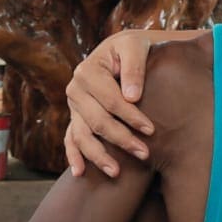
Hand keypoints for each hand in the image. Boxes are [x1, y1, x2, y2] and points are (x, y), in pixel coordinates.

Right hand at [64, 30, 156, 176]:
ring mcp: (73, 105)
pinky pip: (70, 139)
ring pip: (82, 135)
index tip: (151, 130)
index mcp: (87, 71)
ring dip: (98, 156)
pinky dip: (73, 156)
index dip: (131, 116)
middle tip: (144, 154)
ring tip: (116, 172)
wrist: (120, 50)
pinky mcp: (75, 116)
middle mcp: (75, 89)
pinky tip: (80, 173)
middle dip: (121, 139)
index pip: (111, 100)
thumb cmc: (132, 48)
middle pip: (97, 121)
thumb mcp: (135, 47)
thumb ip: (134, 68)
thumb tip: (132, 97)